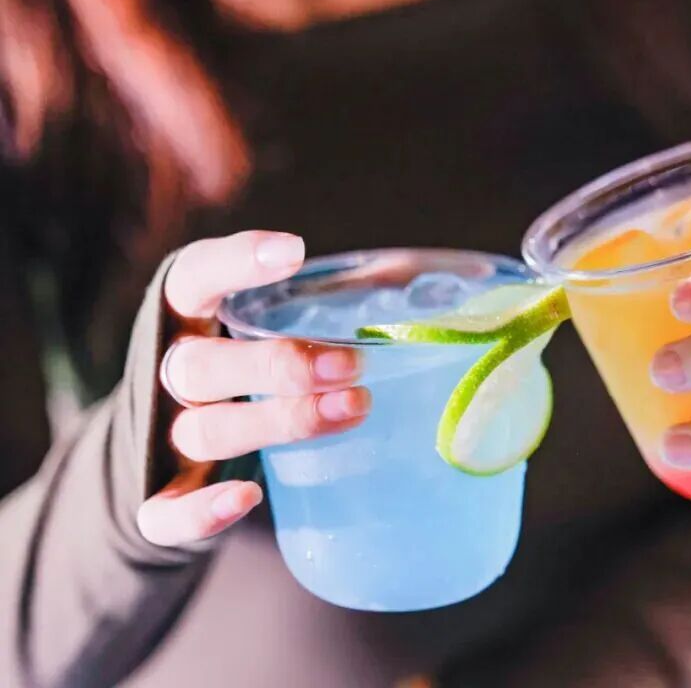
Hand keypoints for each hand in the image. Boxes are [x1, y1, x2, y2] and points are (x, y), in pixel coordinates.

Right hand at [137, 231, 370, 546]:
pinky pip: (166, 512)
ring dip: (277, 422)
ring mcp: (164, 438)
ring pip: (206, 430)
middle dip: (278, 365)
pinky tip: (249, 496)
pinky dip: (202, 509)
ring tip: (353, 409)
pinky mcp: (162, 500)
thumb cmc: (258, 371)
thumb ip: (339, 308)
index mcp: (190, 317)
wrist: (175, 456)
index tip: (293, 253)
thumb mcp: (283, 327)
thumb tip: (454, 292)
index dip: (235, 263)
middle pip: (200, 364)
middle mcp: (171, 373)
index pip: (195, 277)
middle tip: (351, 365)